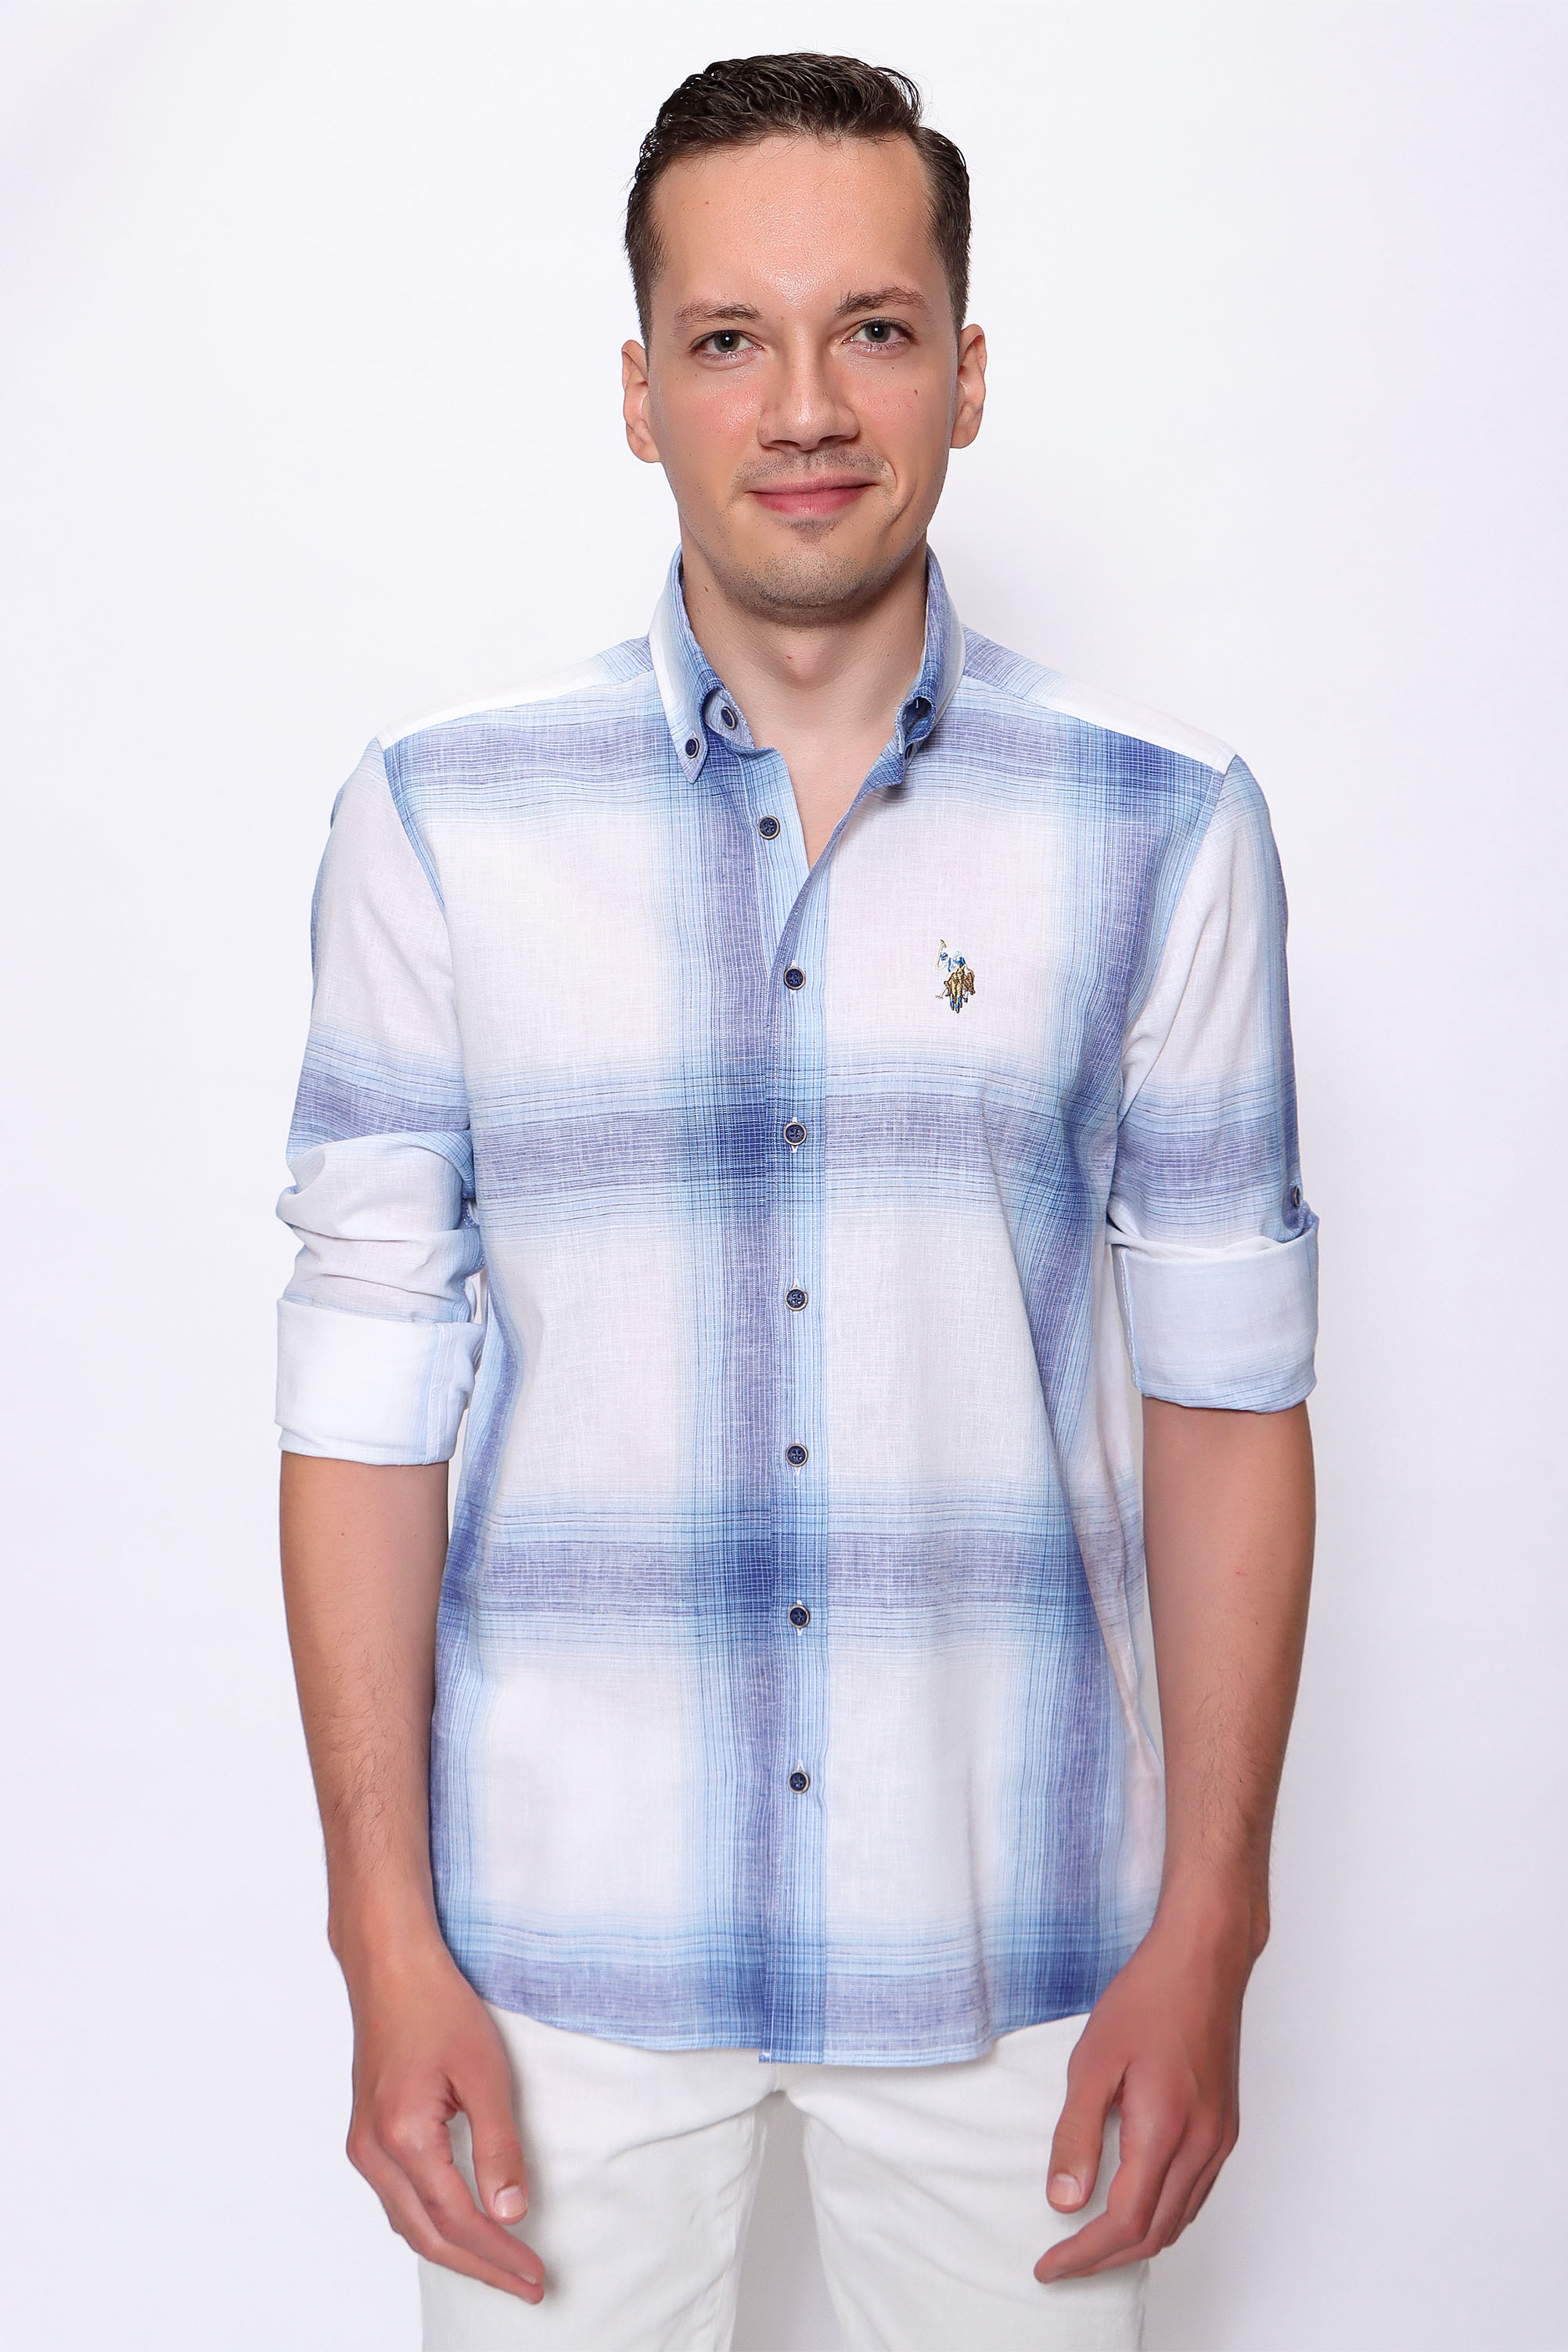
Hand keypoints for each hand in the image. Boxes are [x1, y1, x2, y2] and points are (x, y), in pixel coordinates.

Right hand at [341, 1932, 543, 2303]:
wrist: (389, 1966)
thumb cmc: (439, 2007)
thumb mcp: (484, 2072)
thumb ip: (499, 2147)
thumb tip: (512, 2214)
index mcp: (403, 2137)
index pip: (458, 2220)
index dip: (500, 2254)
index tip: (536, 2276)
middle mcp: (372, 2152)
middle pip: (428, 2236)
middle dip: (481, 2267)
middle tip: (528, 2286)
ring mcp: (362, 2145)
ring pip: (408, 2224)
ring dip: (456, 2251)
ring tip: (502, 2266)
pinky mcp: (364, 2135)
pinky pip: (396, 2200)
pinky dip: (431, 2224)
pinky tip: (459, 2227)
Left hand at [1034, 1905, 1250, 2283]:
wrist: (1203, 1960)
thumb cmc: (1146, 1999)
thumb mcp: (1093, 2062)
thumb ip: (1077, 2135)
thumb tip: (1064, 2201)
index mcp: (1165, 2131)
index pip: (1124, 2222)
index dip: (1083, 2254)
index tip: (1048, 2266)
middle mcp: (1202, 2145)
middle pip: (1154, 2233)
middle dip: (1105, 2258)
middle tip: (1062, 2264)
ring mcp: (1220, 2139)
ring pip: (1179, 2220)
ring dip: (1135, 2242)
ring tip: (1090, 2243)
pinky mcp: (1225, 2127)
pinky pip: (1195, 2195)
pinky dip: (1162, 2216)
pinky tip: (1135, 2206)